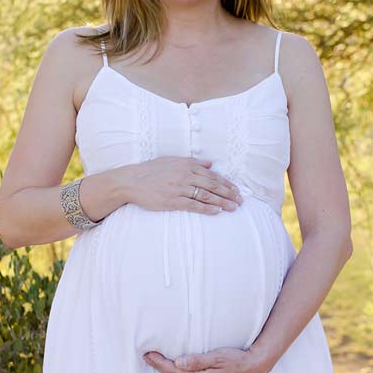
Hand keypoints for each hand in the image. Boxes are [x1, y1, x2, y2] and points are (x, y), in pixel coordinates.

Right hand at [120, 157, 242, 214]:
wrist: (131, 181)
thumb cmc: (150, 171)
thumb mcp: (172, 161)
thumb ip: (192, 162)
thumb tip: (210, 163)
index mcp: (186, 165)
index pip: (211, 174)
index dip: (226, 183)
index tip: (236, 190)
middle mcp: (185, 175)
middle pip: (212, 185)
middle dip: (228, 193)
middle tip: (240, 200)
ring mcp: (179, 188)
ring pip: (206, 195)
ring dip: (222, 202)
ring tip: (233, 207)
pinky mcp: (172, 200)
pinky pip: (193, 205)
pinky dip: (206, 208)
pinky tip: (216, 212)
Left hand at [142, 347, 269, 372]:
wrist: (254, 367)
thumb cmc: (237, 359)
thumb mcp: (217, 357)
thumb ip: (197, 361)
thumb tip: (178, 363)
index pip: (175, 372)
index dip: (160, 364)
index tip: (149, 355)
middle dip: (159, 367)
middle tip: (146, 357)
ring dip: (165, 372)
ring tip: (154, 363)